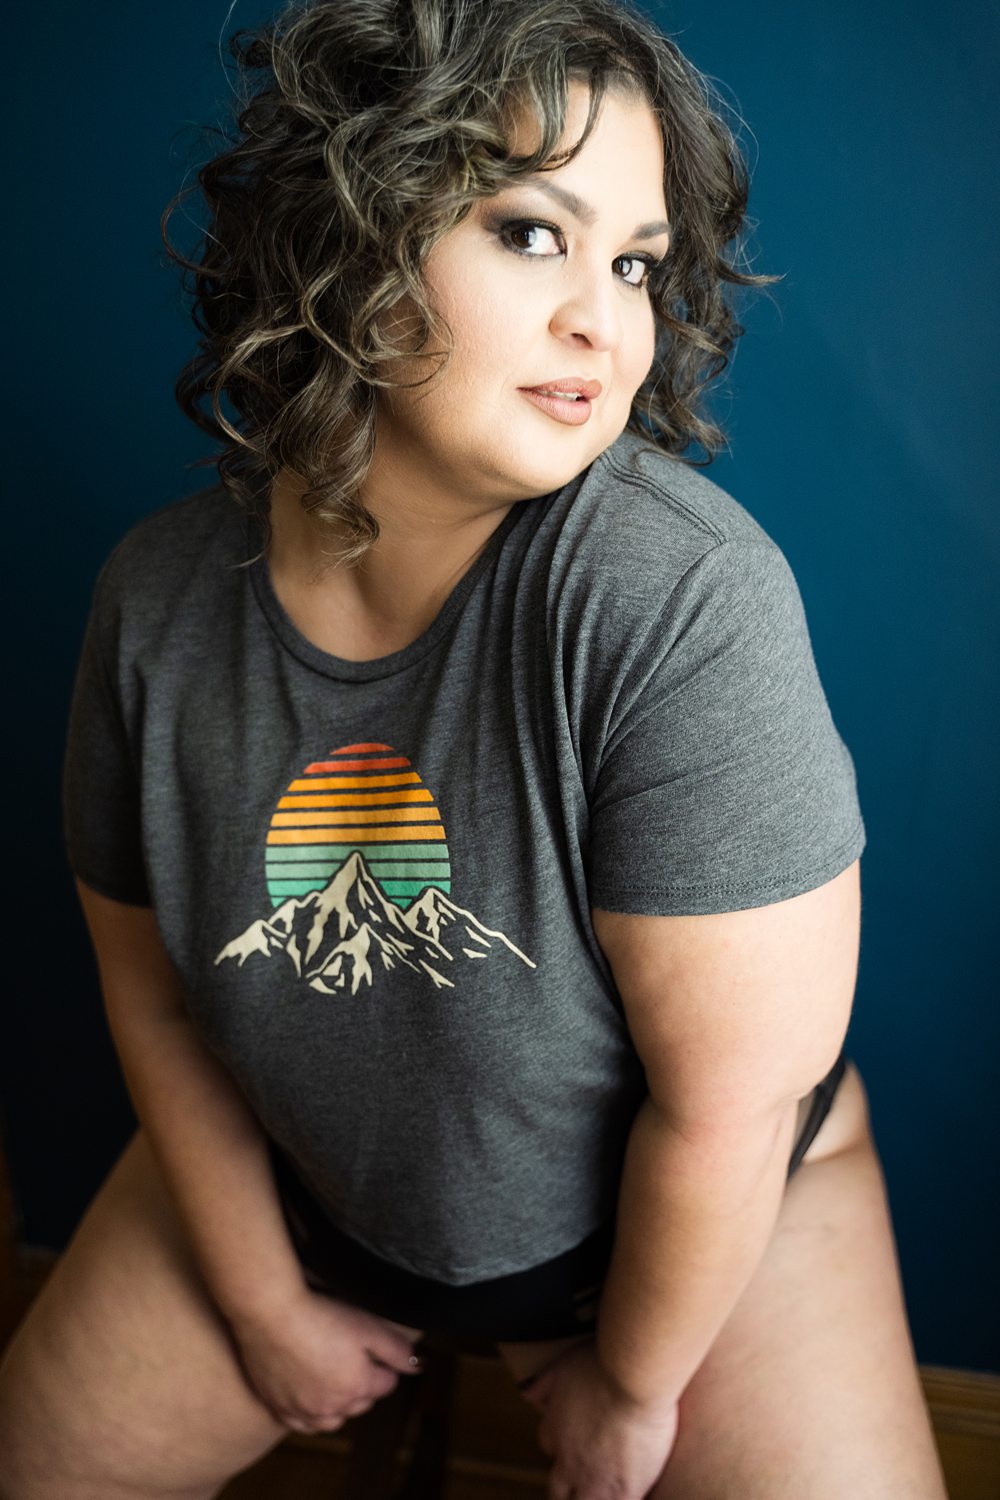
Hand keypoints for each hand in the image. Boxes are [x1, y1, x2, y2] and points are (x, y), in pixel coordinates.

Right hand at [230, 1288, 422, 1432]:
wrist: (270, 1314)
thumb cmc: (320, 1315)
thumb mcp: (367, 1325)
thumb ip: (396, 1349)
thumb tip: (417, 1366)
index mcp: (358, 1387)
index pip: (386, 1385)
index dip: (383, 1365)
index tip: (374, 1348)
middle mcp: (332, 1407)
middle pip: (361, 1402)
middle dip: (364, 1384)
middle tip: (354, 1357)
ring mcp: (303, 1411)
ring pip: (332, 1418)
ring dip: (339, 1403)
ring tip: (335, 1377)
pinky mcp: (279, 1408)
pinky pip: (302, 1423)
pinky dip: (311, 1414)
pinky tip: (310, 1398)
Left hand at [521, 1339, 679, 1499]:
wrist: (633, 1379)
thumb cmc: (601, 1366)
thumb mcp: (562, 1366)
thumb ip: (542, 1384)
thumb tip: (524, 1391)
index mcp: (554, 1431)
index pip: (549, 1446)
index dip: (561, 1443)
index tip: (574, 1438)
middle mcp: (569, 1462)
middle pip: (558, 1490)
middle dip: (566, 1488)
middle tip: (581, 1479)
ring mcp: (595, 1481)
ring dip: (587, 1498)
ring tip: (601, 1492)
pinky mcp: (624, 1491)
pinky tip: (628, 1492)